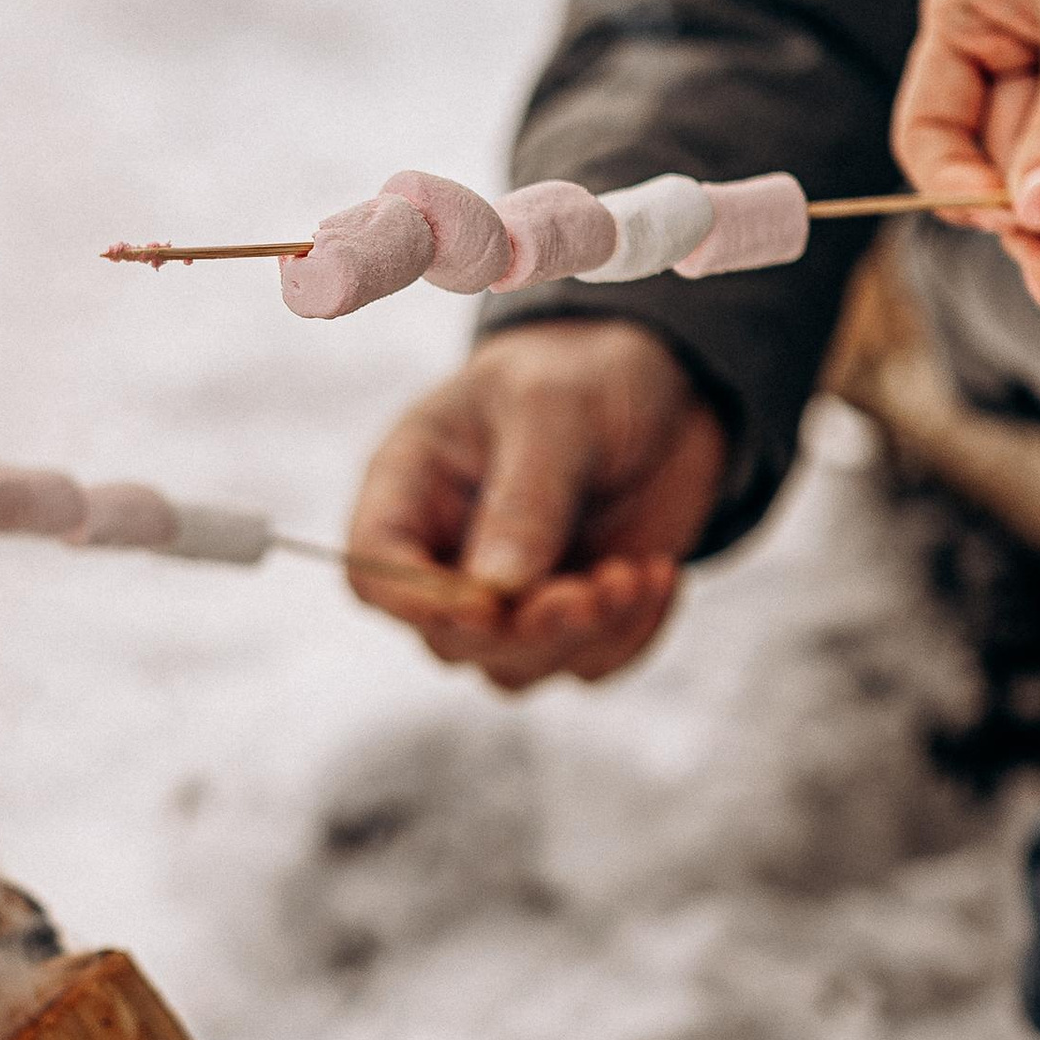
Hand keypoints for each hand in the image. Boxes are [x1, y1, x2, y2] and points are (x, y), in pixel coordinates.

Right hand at [345, 322, 727, 689]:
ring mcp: (509, 594)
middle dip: (523, 630)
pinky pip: (586, 664)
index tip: (484, 606)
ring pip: (514, 667)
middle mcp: (448, 552)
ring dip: (579, 638)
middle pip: (447, 638)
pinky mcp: (573, 615)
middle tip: (594, 592)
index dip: (414, 601)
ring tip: (637, 574)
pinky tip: (659, 574)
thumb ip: (525, 499)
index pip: (373, 568)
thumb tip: (498, 592)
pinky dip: (628, 636)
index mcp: (410, 487)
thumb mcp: (553, 409)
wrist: (667, 382)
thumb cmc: (585, 372)